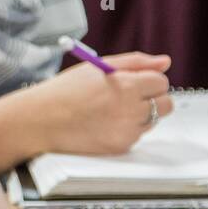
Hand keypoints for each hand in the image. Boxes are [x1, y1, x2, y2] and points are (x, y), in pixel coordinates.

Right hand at [28, 52, 172, 156]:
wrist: (41, 121)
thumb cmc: (66, 90)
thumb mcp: (99, 67)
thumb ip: (136, 62)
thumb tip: (165, 62)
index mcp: (127, 85)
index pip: (161, 82)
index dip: (148, 80)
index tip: (135, 81)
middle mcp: (131, 110)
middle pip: (166, 104)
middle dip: (152, 98)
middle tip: (128, 96)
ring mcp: (127, 131)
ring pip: (153, 121)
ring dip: (140, 114)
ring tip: (112, 110)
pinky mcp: (121, 147)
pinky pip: (137, 136)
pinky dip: (127, 129)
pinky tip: (105, 123)